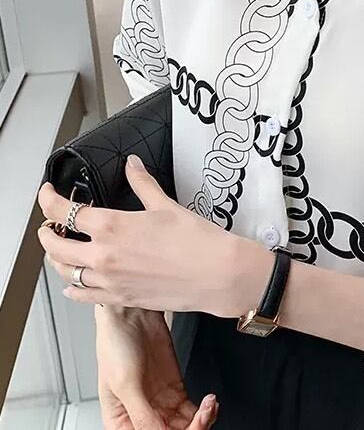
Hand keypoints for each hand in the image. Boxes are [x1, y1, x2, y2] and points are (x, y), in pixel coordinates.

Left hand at [36, 154, 259, 315]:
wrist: (216, 274)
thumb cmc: (196, 240)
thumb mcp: (166, 205)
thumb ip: (142, 183)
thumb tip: (132, 165)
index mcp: (111, 227)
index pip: (63, 211)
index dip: (48, 200)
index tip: (47, 193)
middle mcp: (102, 256)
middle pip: (54, 245)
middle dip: (47, 232)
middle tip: (51, 224)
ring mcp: (108, 281)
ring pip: (64, 272)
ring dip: (58, 259)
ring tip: (62, 249)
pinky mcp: (120, 299)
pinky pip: (81, 295)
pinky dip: (73, 287)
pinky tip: (75, 282)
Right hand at [95, 304, 217, 428]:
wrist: (133, 312)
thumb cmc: (116, 342)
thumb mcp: (125, 383)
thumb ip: (143, 413)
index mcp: (120, 422)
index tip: (187, 427)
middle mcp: (141, 414)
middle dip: (191, 429)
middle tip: (203, 417)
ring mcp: (159, 401)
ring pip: (184, 425)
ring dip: (201, 420)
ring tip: (209, 407)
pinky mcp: (174, 386)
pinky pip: (192, 409)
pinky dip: (204, 410)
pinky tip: (210, 403)